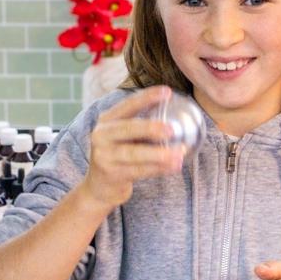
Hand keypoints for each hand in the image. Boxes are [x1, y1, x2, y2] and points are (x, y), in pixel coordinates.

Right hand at [79, 86, 184, 211]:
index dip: (147, 97)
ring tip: (180, 153)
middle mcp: (101, 135)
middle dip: (151, 128)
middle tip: (172, 130)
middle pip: (129, 128)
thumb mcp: (122, 137)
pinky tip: (174, 166)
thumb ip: (139, 126)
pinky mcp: (112, 174)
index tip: (167, 92)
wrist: (100, 187)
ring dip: (160, 153)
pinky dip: (159, 168)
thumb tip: (176, 116)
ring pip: (135, 153)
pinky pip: (139, 170)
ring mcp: (104, 156)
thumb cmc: (119, 156)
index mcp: (106, 120)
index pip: (128, 105)